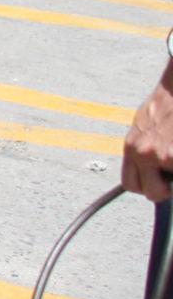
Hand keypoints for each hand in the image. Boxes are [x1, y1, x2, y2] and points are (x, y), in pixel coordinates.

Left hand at [122, 61, 172, 202]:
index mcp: (132, 147)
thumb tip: (151, 171)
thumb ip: (145, 147)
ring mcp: (162, 155)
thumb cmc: (168, 105)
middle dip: (166, 190)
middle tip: (172, 174)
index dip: (147, 187)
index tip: (159, 183)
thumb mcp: (146, 126)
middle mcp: (143, 153)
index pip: (130, 184)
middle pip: (152, 193)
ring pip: (171, 186)